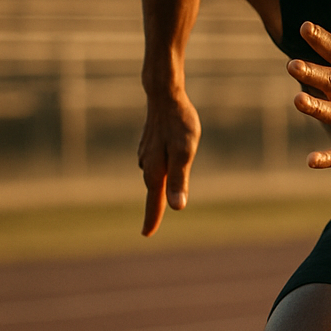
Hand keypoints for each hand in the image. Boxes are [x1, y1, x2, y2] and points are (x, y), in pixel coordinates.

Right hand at [138, 90, 200, 236]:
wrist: (165, 96)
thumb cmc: (179, 124)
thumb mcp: (185, 153)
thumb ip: (180, 181)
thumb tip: (177, 208)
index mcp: (156, 170)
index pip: (154, 201)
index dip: (152, 219)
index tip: (146, 235)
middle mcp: (147, 165)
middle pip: (153, 193)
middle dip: (152, 209)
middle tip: (148, 230)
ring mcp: (146, 155)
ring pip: (155, 178)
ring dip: (158, 190)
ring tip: (160, 202)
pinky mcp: (149, 146)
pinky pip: (156, 166)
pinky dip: (160, 172)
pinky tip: (164, 167)